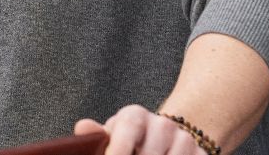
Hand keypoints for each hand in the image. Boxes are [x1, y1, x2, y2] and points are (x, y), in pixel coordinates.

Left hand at [75, 104, 202, 154]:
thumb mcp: (113, 135)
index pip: (128, 128)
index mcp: (135, 116)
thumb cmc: (130, 141)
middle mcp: (163, 125)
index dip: (119, 149)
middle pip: (150, 153)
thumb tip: (82, 127)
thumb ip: (98, 135)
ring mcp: (185, 141)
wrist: (167, 138)